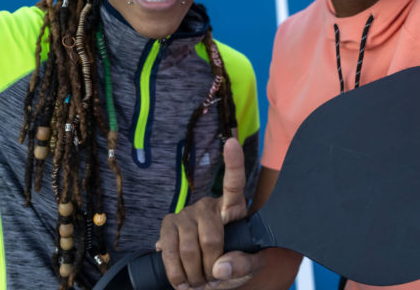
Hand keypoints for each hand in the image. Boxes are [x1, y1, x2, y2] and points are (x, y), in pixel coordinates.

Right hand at [156, 137, 262, 288]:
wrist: (209, 276)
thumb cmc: (234, 264)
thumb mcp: (251, 267)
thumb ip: (244, 264)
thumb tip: (220, 266)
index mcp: (234, 208)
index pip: (234, 183)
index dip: (233, 163)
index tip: (231, 142)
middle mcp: (208, 205)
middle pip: (210, 237)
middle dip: (212, 267)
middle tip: (213, 280)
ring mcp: (186, 213)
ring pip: (188, 248)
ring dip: (194, 274)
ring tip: (199, 281)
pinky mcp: (168, 225)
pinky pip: (168, 250)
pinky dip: (175, 272)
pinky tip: (181, 280)